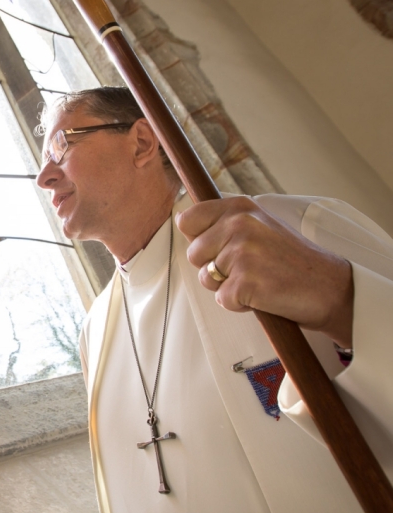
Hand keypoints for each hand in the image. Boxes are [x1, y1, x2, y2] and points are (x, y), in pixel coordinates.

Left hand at [175, 197, 353, 347]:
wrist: (329, 288)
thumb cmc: (290, 261)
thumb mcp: (258, 226)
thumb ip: (224, 223)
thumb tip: (183, 222)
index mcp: (239, 208)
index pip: (187, 220)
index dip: (197, 240)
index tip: (218, 248)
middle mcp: (239, 224)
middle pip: (193, 254)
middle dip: (213, 268)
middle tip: (247, 268)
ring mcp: (242, 252)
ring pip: (205, 278)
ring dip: (226, 286)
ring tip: (256, 279)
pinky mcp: (245, 281)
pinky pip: (221, 299)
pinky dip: (239, 304)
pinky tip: (262, 294)